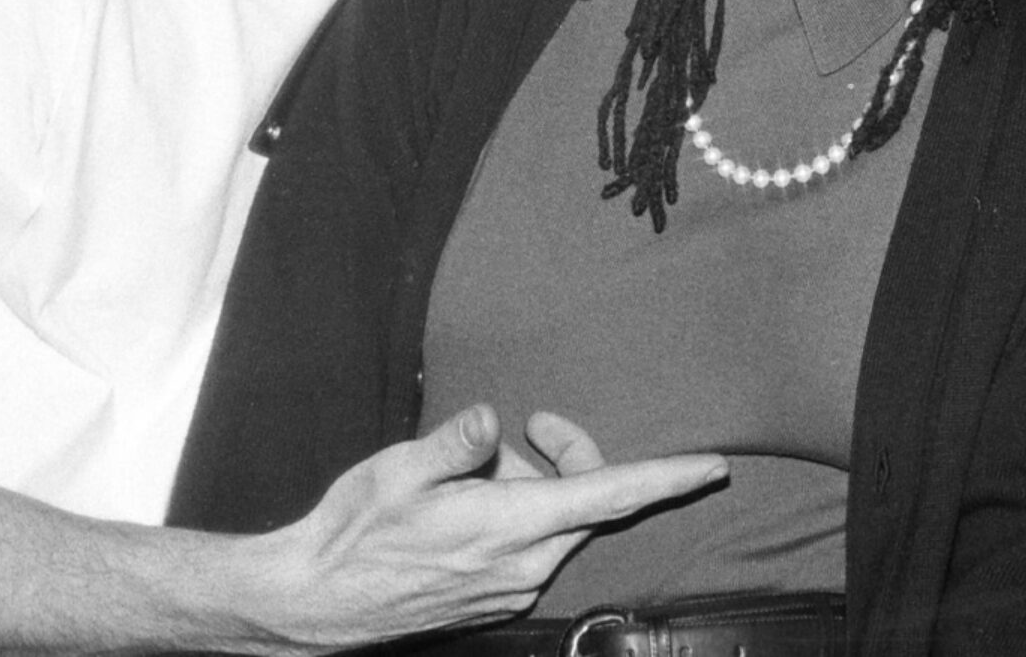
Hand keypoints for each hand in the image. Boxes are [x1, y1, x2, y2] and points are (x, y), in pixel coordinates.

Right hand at [245, 404, 724, 653]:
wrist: (312, 604)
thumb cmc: (353, 533)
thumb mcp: (400, 470)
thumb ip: (459, 441)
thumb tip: (497, 421)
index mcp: (510, 528)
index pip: (611, 496)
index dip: (668, 477)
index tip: (714, 466)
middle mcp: (524, 567)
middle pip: (587, 499)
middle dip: (571, 454)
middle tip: (532, 426)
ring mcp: (512, 591)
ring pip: (558, 523)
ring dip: (538, 487)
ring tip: (478, 472)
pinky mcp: (496, 601)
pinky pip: (534, 547)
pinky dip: (521, 517)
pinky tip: (470, 506)